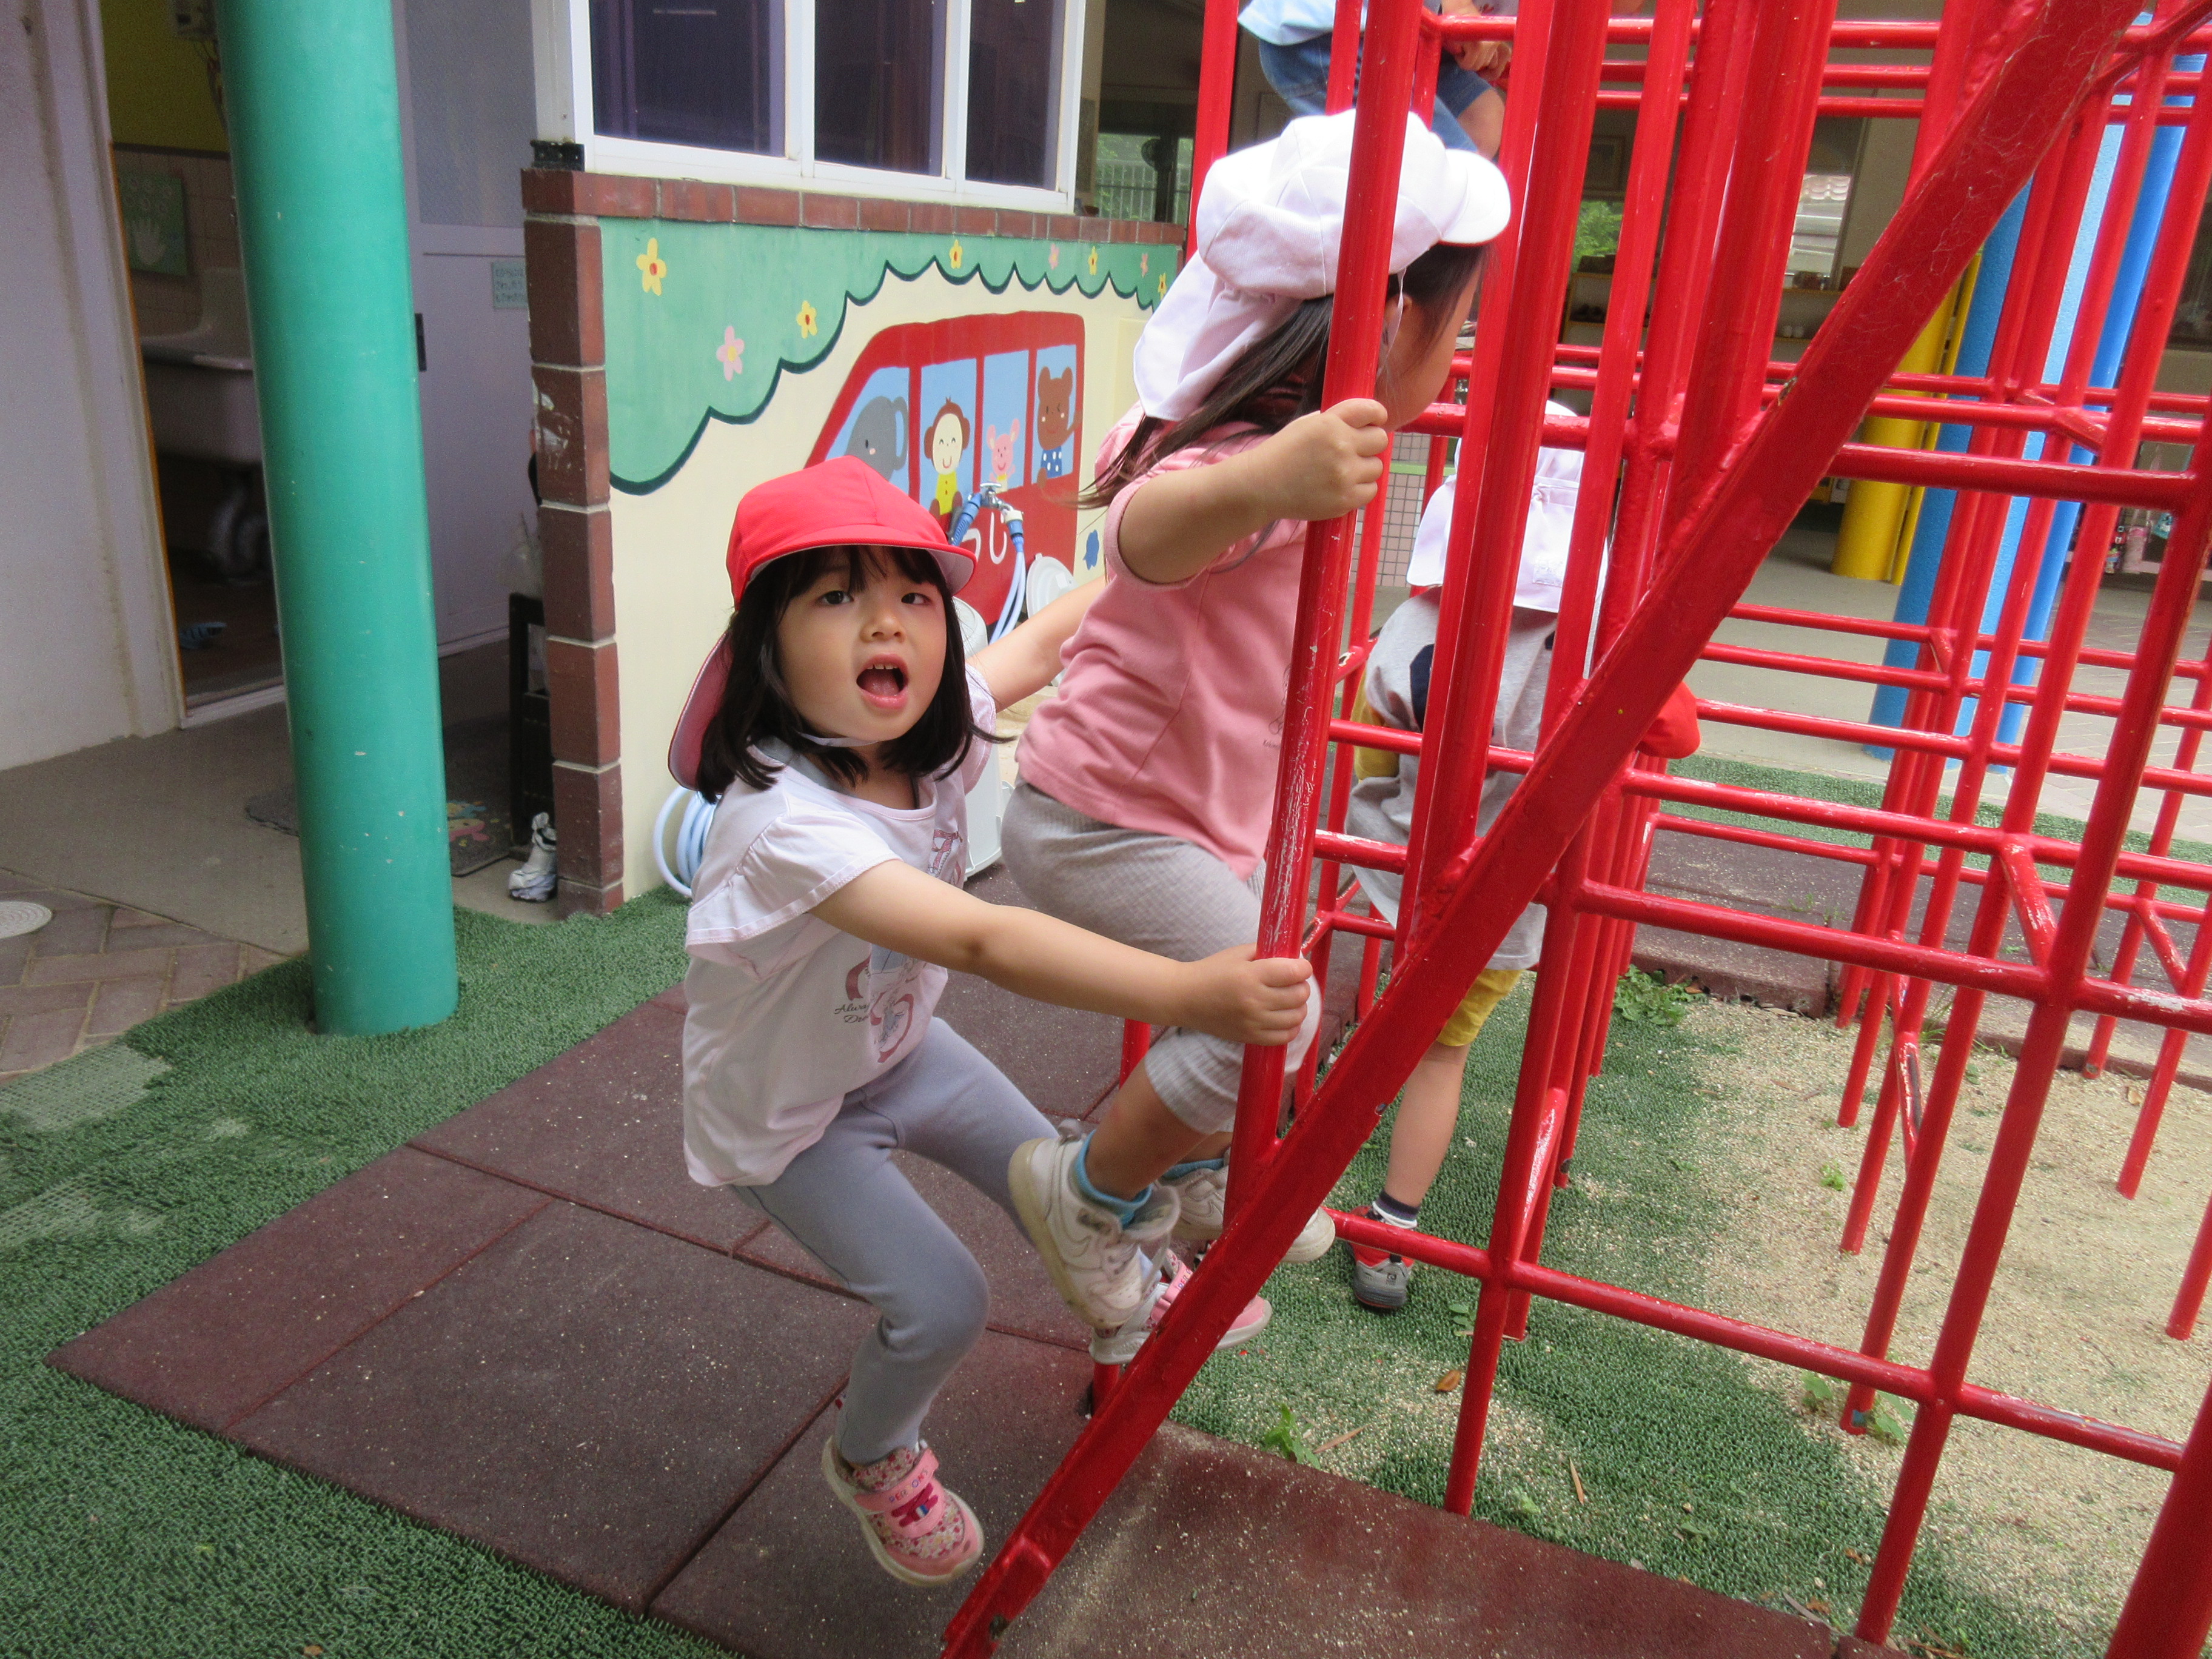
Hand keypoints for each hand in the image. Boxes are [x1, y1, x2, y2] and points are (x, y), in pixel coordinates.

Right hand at [1175, 945, 1313, 1046]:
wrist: (1185, 998)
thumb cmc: (1211, 971)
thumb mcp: (1238, 954)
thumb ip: (1267, 952)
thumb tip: (1295, 958)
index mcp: (1251, 975)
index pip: (1294, 972)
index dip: (1304, 968)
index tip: (1301, 966)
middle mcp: (1254, 1001)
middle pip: (1298, 995)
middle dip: (1302, 986)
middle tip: (1294, 982)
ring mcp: (1253, 1022)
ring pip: (1296, 1017)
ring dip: (1299, 1007)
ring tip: (1291, 1000)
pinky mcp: (1250, 1037)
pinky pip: (1284, 1037)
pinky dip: (1291, 1027)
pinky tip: (1285, 1018)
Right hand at [1239, 400, 1390, 524]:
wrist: (1260, 486)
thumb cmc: (1282, 453)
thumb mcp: (1306, 424)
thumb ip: (1336, 420)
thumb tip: (1365, 423)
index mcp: (1331, 423)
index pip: (1371, 410)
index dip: (1377, 416)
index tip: (1376, 422)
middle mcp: (1341, 446)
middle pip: (1380, 440)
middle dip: (1370, 444)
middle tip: (1355, 452)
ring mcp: (1344, 475)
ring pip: (1377, 467)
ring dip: (1364, 469)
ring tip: (1343, 473)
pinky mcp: (1344, 499)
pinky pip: (1370, 491)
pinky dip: (1361, 490)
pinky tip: (1342, 487)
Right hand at [1436, 0, 1509, 74]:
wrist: (1456, 9)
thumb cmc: (1465, 29)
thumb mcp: (1480, 42)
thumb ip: (1487, 56)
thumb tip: (1485, 74)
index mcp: (1499, 40)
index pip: (1504, 60)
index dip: (1494, 70)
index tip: (1483, 73)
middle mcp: (1496, 42)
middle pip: (1487, 67)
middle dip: (1476, 63)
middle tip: (1467, 52)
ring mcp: (1488, 44)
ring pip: (1477, 67)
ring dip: (1467, 61)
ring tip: (1463, 48)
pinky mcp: (1477, 46)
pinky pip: (1468, 64)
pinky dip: (1461, 60)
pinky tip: (1459, 49)